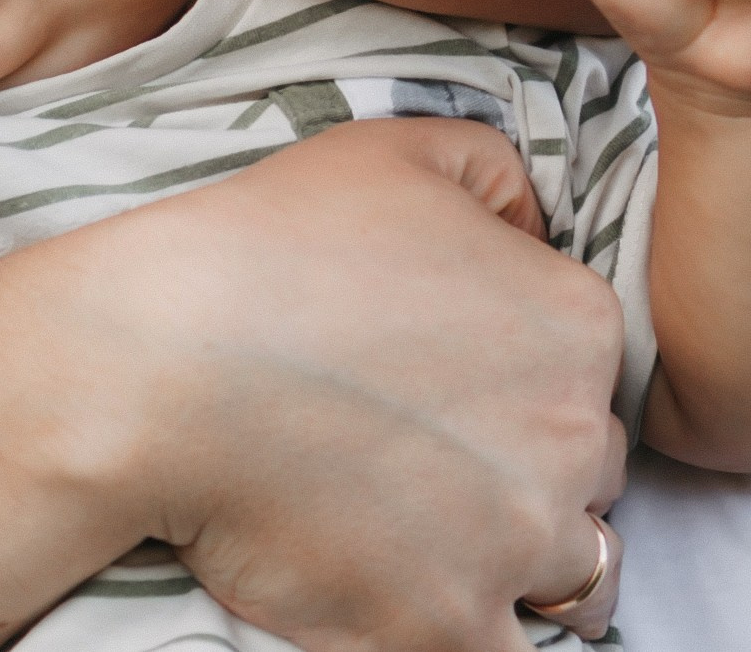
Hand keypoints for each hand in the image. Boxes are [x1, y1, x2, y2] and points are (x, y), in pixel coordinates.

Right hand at [82, 120, 629, 650]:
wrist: (160, 363)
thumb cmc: (264, 246)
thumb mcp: (391, 148)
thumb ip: (496, 173)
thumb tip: (534, 225)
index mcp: (574, 323)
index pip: (590, 369)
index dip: (524, 374)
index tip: (449, 376)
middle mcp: (573, 439)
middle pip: (590, 471)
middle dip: (525, 463)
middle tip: (424, 446)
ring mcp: (517, 543)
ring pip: (572, 570)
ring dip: (515, 552)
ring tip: (426, 526)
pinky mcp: (449, 626)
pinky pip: (506, 651)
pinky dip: (467, 625)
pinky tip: (410, 589)